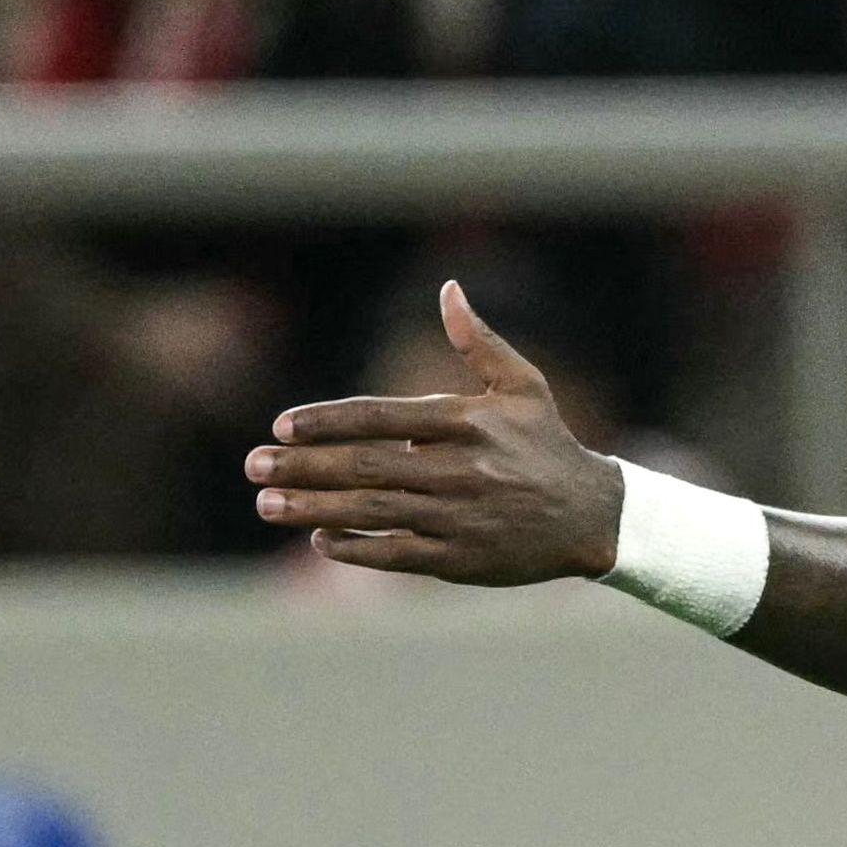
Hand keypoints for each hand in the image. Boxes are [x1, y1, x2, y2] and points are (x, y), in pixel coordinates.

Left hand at [249, 282, 625, 585]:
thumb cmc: (548, 444)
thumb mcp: (522, 385)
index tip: (282, 427)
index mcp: (466, 423)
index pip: (381, 418)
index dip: (328, 423)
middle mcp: (458, 470)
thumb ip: (477, 341)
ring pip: (373, 512)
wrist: (593, 516)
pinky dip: (355, 548)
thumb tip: (449, 287)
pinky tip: (319, 540)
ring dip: (314, 508)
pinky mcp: (460, 559)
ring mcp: (457, 518)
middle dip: (304, 468)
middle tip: (253, 467)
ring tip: (267, 504)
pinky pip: (396, 553)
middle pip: (366, 467)